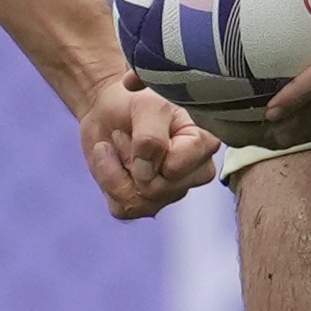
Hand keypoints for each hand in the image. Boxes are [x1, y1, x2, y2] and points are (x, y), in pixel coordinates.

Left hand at [76, 70, 221, 218]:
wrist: (108, 108)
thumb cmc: (135, 102)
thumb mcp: (147, 105)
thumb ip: (152, 137)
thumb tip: (146, 175)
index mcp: (203, 146)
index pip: (177, 166)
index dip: (152, 150)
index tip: (143, 124)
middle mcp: (193, 174)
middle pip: (160, 189)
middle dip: (133, 159)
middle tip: (130, 134)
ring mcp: (170, 192)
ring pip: (140, 202)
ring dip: (118, 169)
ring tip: (119, 146)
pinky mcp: (144, 204)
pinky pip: (123, 208)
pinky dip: (108, 181)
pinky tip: (112, 162)